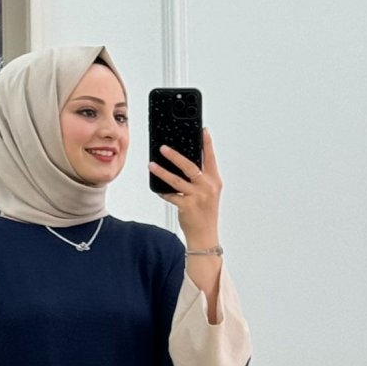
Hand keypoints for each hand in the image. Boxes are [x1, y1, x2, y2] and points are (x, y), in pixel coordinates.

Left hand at [148, 127, 221, 242]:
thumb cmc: (205, 213)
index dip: (207, 143)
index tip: (203, 130)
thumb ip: (202, 178)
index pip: (210, 158)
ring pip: (176, 180)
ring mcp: (197, 196)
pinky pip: (171, 196)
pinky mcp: (186, 206)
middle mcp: (207, 187)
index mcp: (214, 181)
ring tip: (152, 165)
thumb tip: (186, 163)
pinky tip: (157, 188)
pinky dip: (163, 191)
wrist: (205, 235)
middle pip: (190, 166)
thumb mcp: (210, 193)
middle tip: (163, 147)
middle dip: (175, 155)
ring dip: (162, 171)